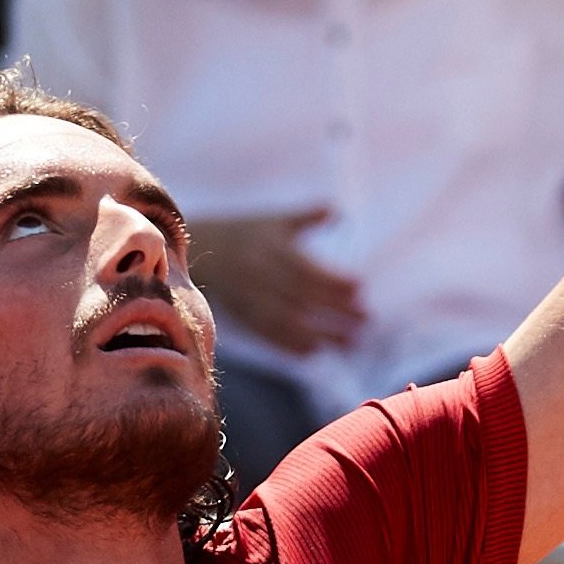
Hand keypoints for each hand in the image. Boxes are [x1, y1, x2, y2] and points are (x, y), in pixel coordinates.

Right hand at [191, 210, 366, 355]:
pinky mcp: (240, 314)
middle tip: (366, 321)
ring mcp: (248, 296)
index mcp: (269, 246)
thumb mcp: (274, 220)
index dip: (332, 279)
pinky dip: (290, 344)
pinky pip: (266, 333)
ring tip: (350, 344)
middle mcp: (258, 272)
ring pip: (287, 319)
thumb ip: (306, 217)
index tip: (360, 289)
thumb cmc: (244, 232)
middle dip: (335, 310)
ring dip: (320, 333)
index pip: (306, 268)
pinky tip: (315, 351)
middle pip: (301, 296)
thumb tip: (338, 211)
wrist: (197, 248)